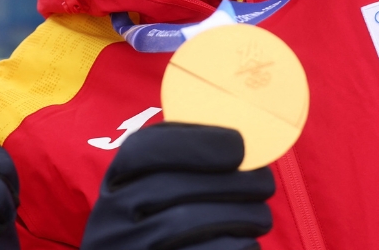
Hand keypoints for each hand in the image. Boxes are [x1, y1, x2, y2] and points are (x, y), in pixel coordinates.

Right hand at [81, 123, 274, 249]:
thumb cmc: (154, 225)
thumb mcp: (148, 191)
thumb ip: (179, 163)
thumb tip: (236, 141)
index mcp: (115, 184)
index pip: (142, 151)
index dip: (193, 143)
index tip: (237, 146)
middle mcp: (113, 217)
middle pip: (174, 188)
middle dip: (232, 182)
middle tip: (265, 183)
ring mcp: (132, 247)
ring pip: (189, 223)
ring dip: (239, 216)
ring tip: (260, 216)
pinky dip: (235, 246)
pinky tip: (247, 241)